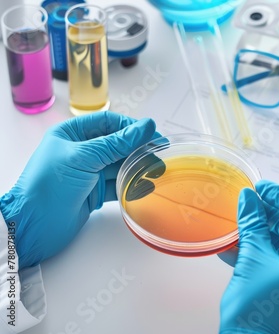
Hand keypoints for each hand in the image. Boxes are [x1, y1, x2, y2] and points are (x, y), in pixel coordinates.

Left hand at [0, 111, 158, 268]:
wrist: (33, 226)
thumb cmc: (47, 186)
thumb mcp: (84, 157)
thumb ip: (117, 143)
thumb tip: (145, 126)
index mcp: (72, 134)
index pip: (108, 123)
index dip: (132, 127)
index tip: (153, 133)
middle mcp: (81, 151)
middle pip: (118, 145)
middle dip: (139, 149)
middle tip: (161, 153)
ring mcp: (89, 173)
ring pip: (120, 166)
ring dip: (138, 168)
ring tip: (157, 171)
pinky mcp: (94, 193)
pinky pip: (119, 185)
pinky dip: (132, 186)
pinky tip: (145, 187)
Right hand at [220, 180, 278, 333]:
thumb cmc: (257, 320)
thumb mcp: (253, 262)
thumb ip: (252, 225)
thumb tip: (249, 201)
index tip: (263, 189)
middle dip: (273, 215)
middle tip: (252, 202)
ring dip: (266, 233)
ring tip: (244, 221)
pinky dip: (265, 253)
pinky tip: (242, 244)